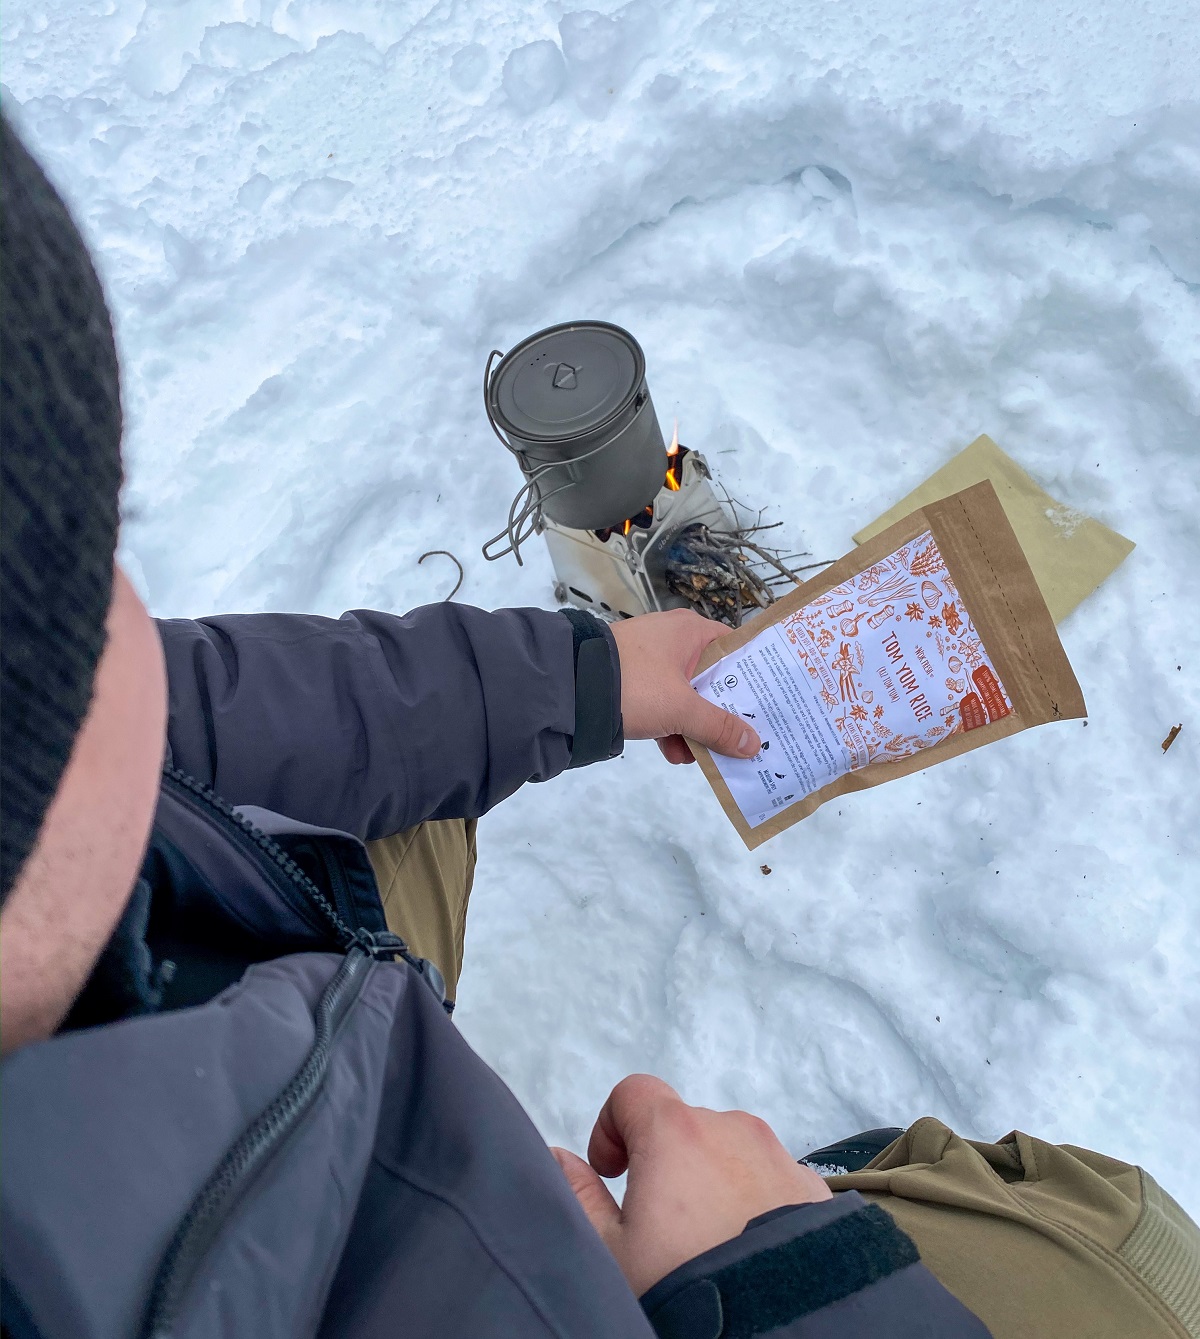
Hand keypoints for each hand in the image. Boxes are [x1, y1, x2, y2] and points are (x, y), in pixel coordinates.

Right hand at [550, 1074, 830, 1296]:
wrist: (779, 1327)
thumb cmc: (686, 1285)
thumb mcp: (610, 1250)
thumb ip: (577, 1193)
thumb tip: (560, 1158)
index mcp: (677, 1131)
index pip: (633, 1092)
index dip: (612, 1126)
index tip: (612, 1173)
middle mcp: (732, 1129)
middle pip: (683, 1126)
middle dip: (663, 1162)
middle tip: (656, 1224)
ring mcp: (778, 1156)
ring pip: (729, 1152)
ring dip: (711, 1180)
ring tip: (706, 1243)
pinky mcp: (813, 1189)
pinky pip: (770, 1179)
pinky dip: (753, 1200)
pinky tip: (746, 1249)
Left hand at [609, 610, 759, 763]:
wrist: (568, 690)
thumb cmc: (634, 685)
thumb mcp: (681, 708)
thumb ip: (718, 727)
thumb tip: (754, 744)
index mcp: (690, 631)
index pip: (735, 649)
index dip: (754, 677)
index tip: (770, 703)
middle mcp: (672, 639)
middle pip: (712, 678)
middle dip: (723, 712)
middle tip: (743, 738)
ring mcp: (650, 661)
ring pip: (686, 695)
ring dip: (695, 727)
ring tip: (704, 756)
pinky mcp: (631, 682)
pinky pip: (661, 704)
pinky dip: (669, 728)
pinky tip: (676, 754)